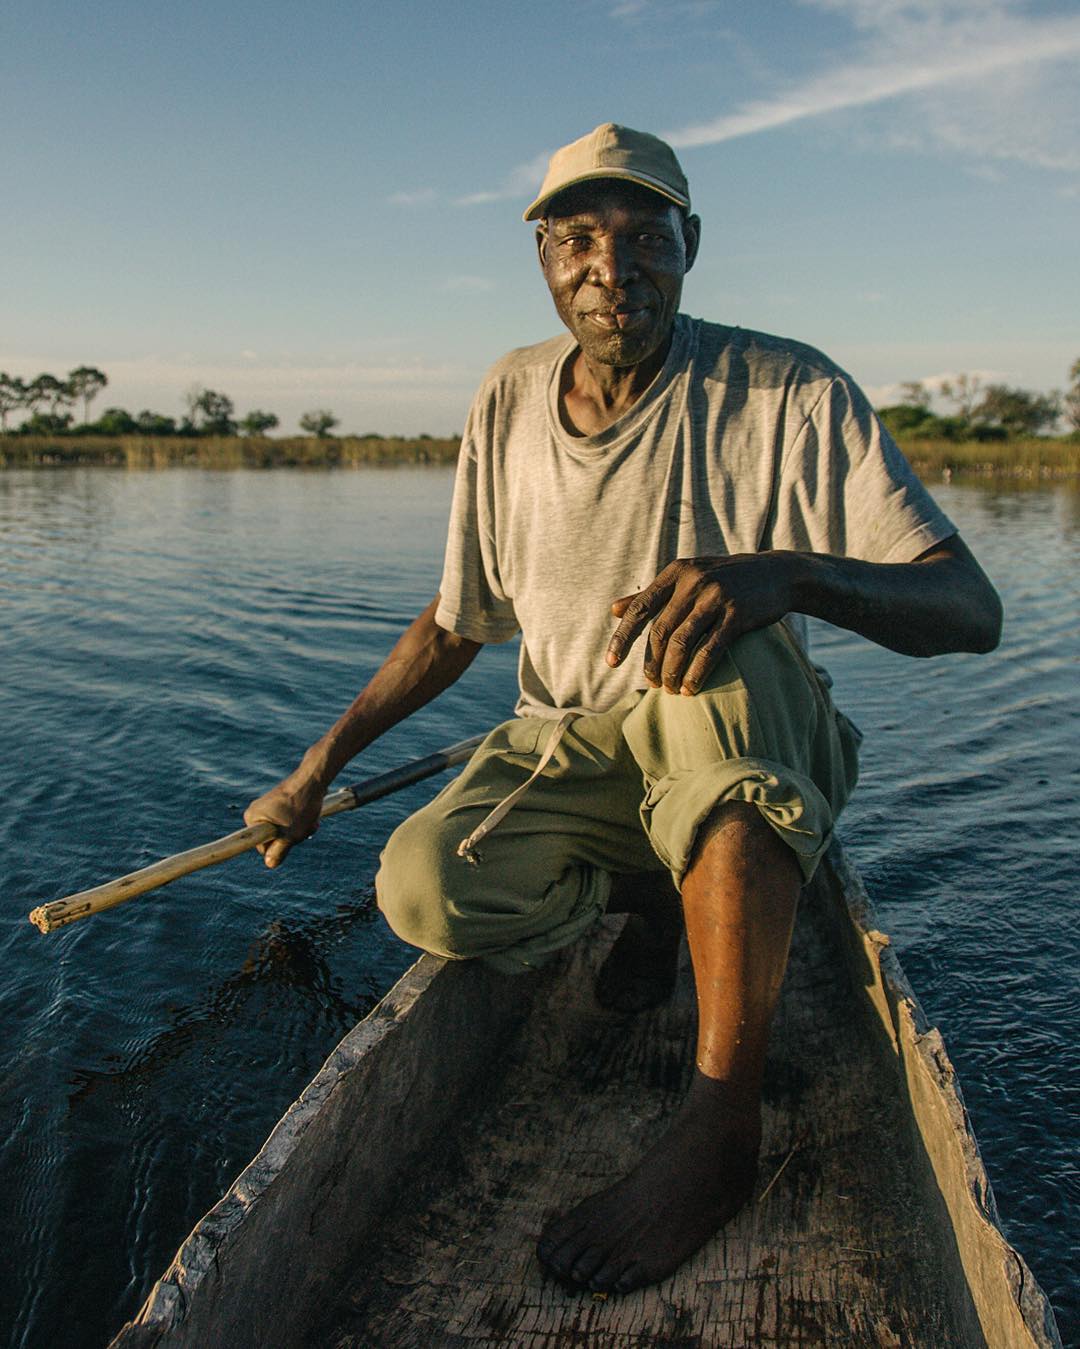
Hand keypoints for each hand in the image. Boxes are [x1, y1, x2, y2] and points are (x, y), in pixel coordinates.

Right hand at [244, 771, 326, 868]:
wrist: (313, 778)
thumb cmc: (300, 805)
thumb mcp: (290, 835)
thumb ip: (279, 851)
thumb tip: (270, 864)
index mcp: (252, 818)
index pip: (262, 846)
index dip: (278, 847)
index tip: (289, 838)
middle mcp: (257, 812)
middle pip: (274, 838)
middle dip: (292, 837)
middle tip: (303, 828)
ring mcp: (269, 807)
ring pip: (285, 830)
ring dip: (300, 830)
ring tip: (309, 820)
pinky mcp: (281, 803)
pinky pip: (289, 820)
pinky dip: (301, 821)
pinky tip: (311, 816)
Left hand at [606, 553, 796, 694]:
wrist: (776, 573)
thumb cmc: (725, 579)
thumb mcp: (688, 578)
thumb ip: (653, 594)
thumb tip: (614, 609)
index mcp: (676, 572)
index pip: (640, 608)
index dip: (624, 638)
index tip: (612, 662)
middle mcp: (693, 582)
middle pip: (660, 631)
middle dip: (652, 662)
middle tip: (652, 683)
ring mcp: (716, 597)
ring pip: (682, 643)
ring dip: (672, 671)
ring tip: (670, 689)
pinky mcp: (738, 615)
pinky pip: (710, 650)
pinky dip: (697, 672)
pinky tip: (691, 687)